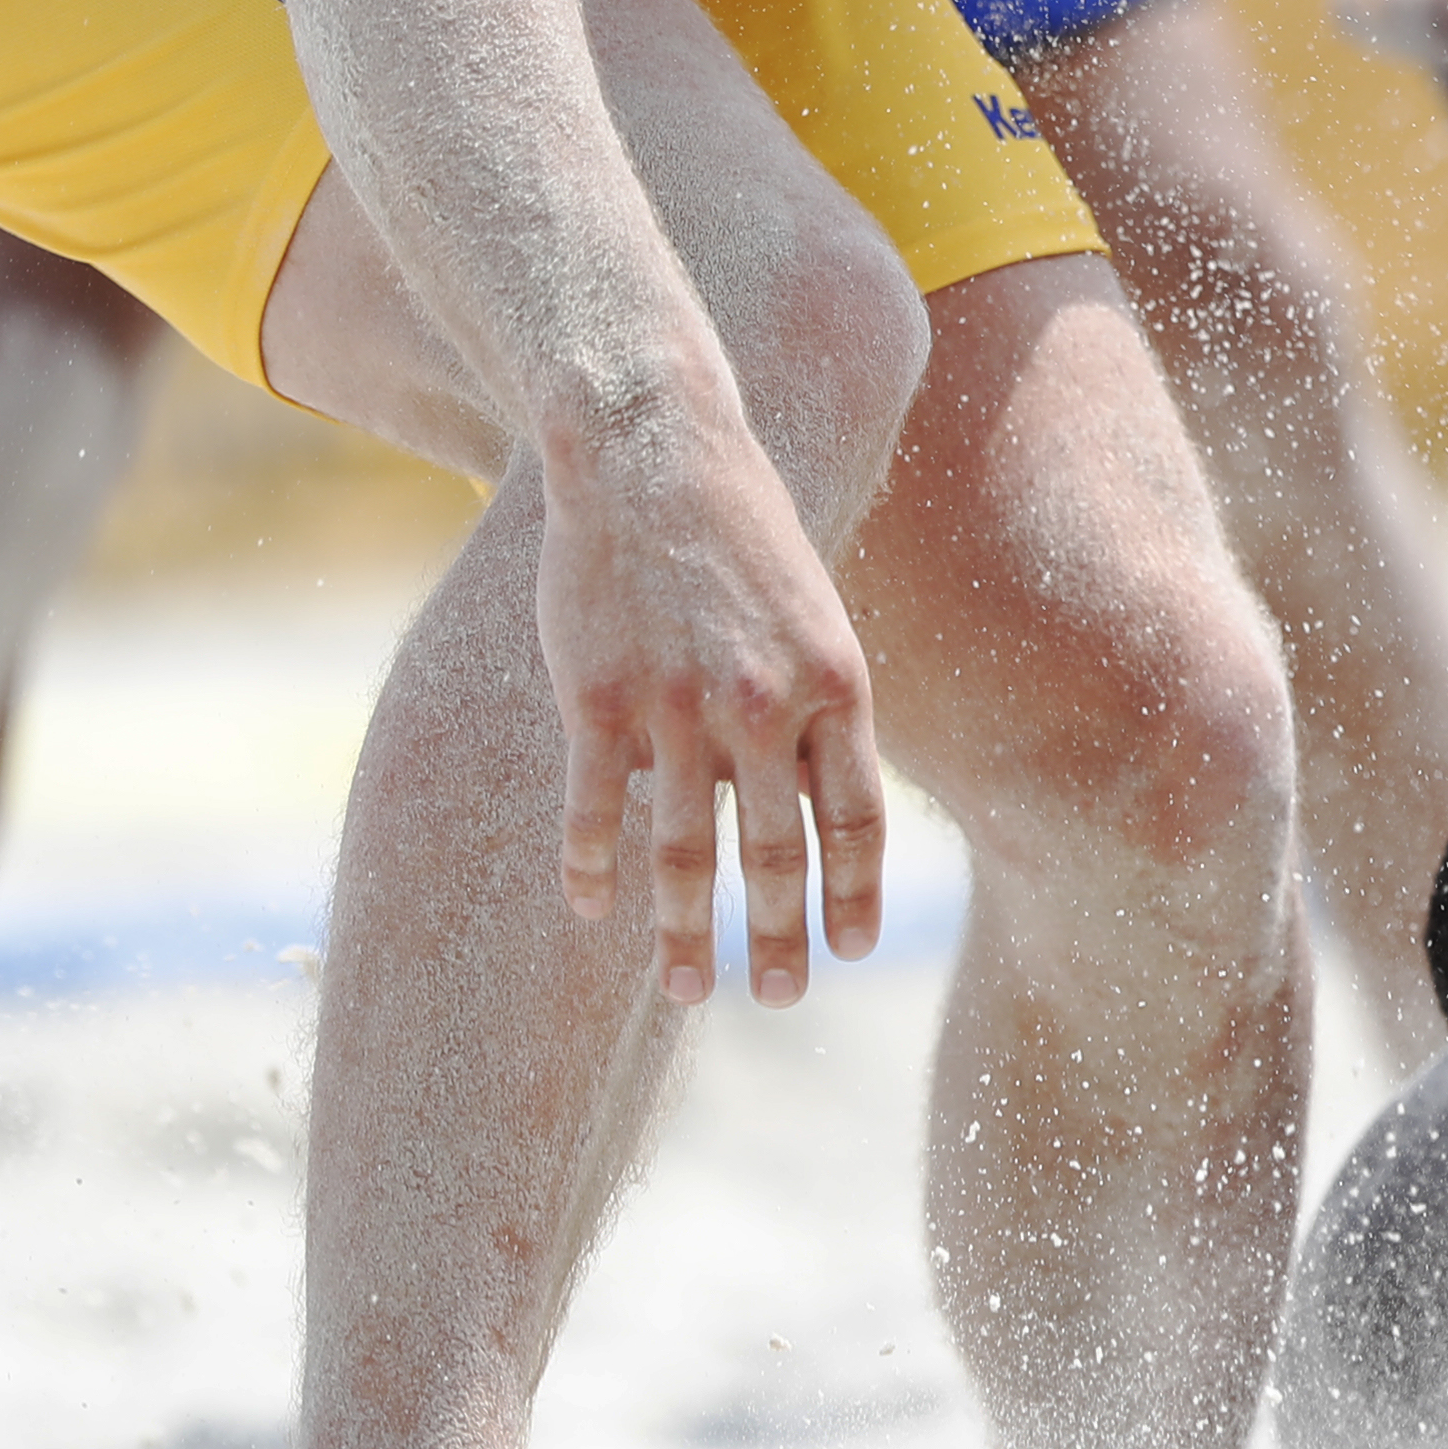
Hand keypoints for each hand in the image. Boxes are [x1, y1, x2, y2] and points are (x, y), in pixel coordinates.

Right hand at [534, 397, 890, 1005]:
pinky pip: (597, 808)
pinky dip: (593, 868)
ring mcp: (677, 705)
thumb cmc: (745, 535)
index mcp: (835, 686)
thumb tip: (814, 804)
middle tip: (781, 998)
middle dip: (779, 938)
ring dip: (689, 931)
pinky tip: (591, 912)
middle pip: (776, 853)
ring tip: (694, 990)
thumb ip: (818, 709)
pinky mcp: (597, 697)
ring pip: (686, 850)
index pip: (855, 822)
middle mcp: (763, 705)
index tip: (852, 951)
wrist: (656, 450)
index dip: (853, 895)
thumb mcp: (816, 616)